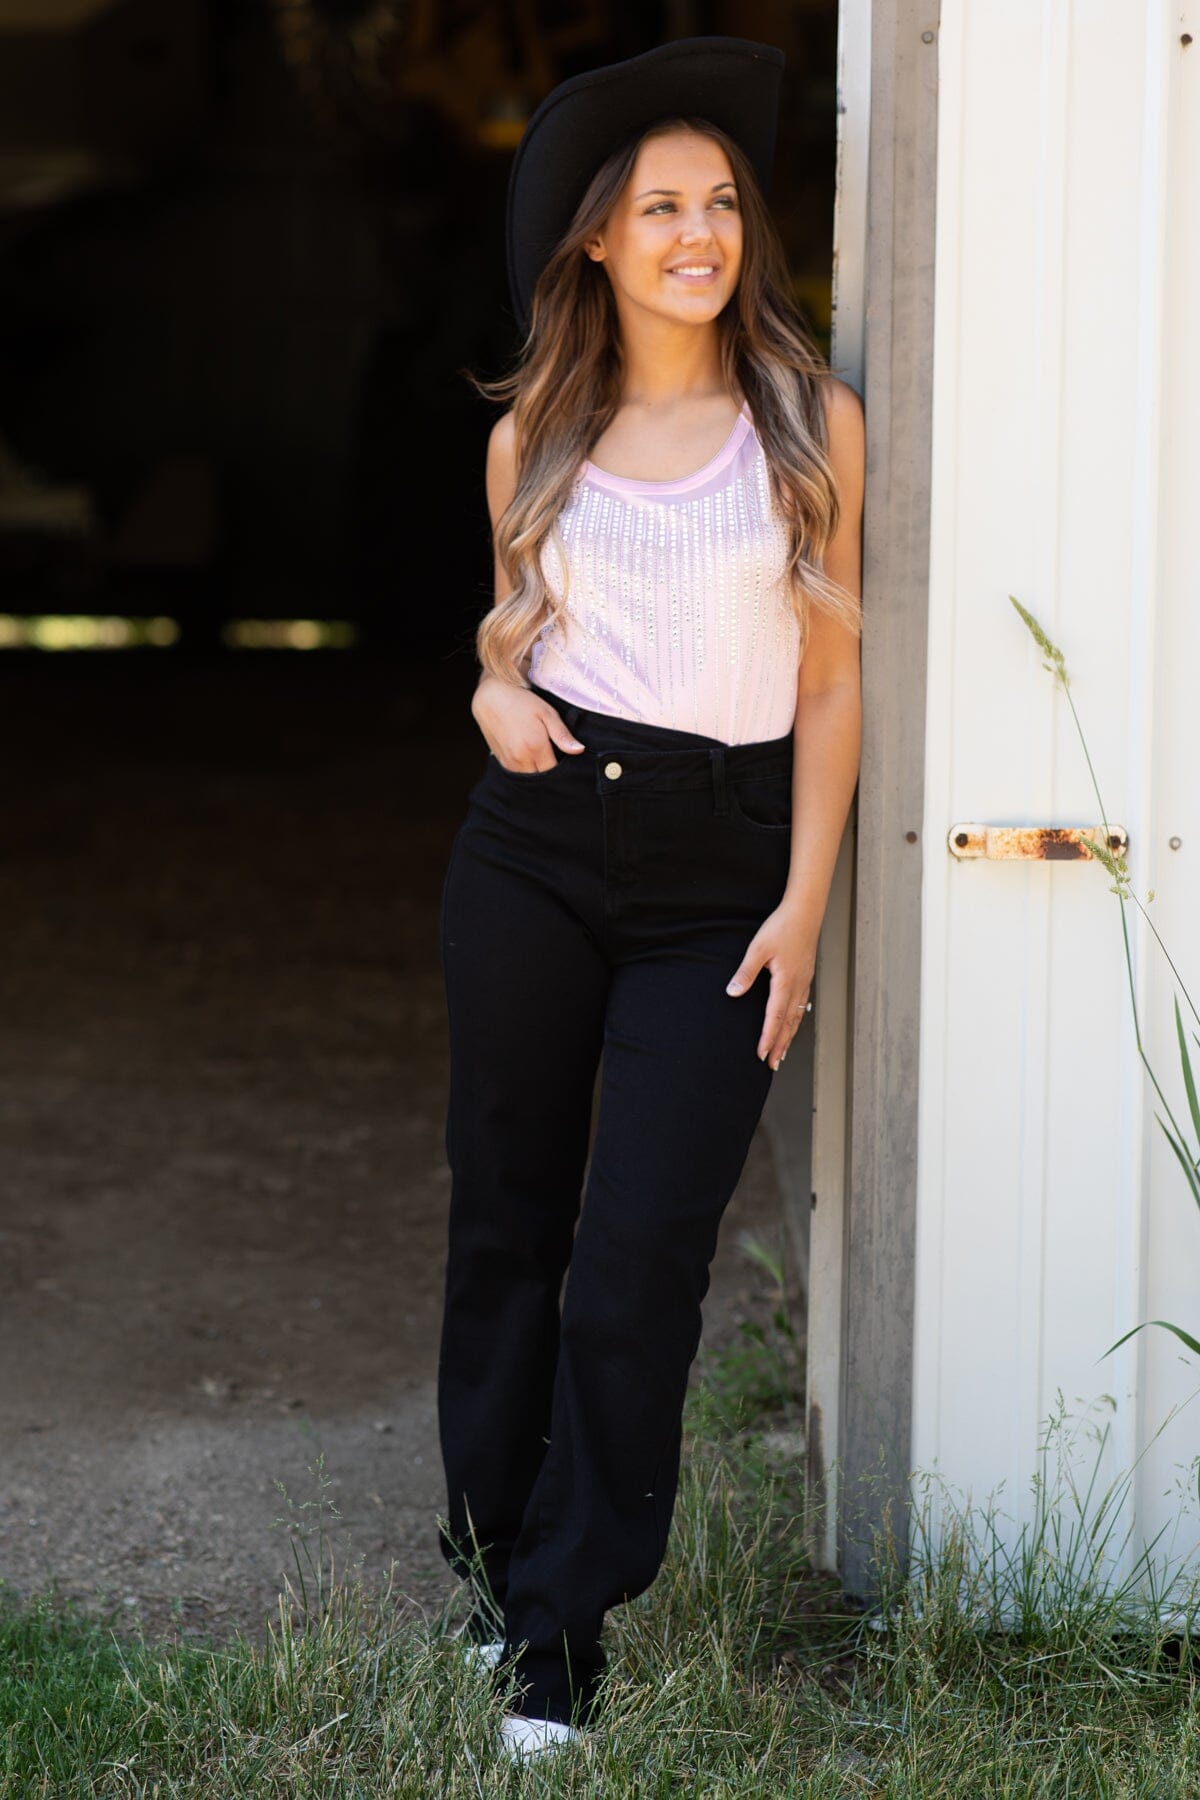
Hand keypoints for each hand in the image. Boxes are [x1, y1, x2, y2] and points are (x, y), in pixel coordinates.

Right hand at [472, 674, 585, 772]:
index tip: (564, 760)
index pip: (553, 772)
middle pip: (540, 778)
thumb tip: (579, 750)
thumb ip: (562, 735)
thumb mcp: (547, 713)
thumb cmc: (522, 702)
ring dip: (536, 772)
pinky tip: (528, 757)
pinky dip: (524, 770)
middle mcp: (520, 759)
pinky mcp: (500, 760)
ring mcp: (508, 761)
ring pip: (528, 779)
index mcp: (535, 747)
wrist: (492, 697)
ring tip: (540, 757)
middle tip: (553, 758)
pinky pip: (516, 774)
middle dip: (548, 772)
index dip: (561, 770)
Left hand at [724, 899, 817, 1069]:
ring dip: (788, 1037)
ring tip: (782, 1054)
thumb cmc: (782, 927)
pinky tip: (793, 1026)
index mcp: (786, 982)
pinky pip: (802, 1007)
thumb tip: (733, 992)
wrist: (805, 912)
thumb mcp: (758, 949)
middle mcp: (798, 986)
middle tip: (772, 1065)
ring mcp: (804, 983)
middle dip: (780, 1046)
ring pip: (797, 1018)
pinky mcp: (806, 978)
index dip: (768, 1038)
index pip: (774, 1017)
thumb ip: (745, 972)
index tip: (762, 1055)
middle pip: (788, 1024)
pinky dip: (796, 1022)